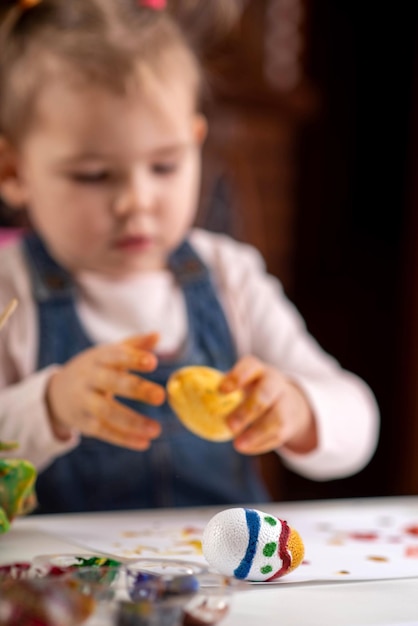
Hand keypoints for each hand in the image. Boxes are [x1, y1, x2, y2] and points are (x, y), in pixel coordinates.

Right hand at [46, 333, 164, 449]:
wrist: (56, 393)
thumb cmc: (94, 369)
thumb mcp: (108, 354)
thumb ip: (134, 345)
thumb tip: (158, 335)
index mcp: (99, 358)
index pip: (116, 355)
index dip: (133, 358)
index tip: (153, 362)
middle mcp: (90, 378)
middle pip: (112, 382)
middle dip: (136, 389)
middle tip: (161, 396)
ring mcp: (85, 401)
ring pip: (107, 412)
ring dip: (133, 422)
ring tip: (156, 430)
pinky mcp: (84, 423)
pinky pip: (104, 431)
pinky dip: (124, 439)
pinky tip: (144, 443)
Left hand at [219, 356, 317, 454]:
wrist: (288, 401)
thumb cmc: (251, 391)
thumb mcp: (240, 383)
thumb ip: (216, 388)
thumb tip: (177, 389)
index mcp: (258, 370)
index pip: (250, 366)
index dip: (237, 376)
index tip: (221, 389)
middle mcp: (274, 383)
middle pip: (265, 394)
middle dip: (247, 410)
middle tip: (230, 425)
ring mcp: (285, 404)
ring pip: (276, 418)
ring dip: (257, 433)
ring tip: (238, 445)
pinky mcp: (289, 424)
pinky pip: (278, 436)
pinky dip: (260, 444)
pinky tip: (245, 447)